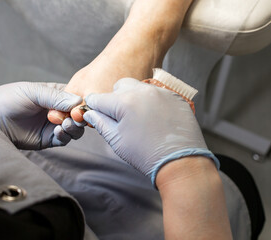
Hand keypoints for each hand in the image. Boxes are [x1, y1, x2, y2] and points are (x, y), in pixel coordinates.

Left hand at [0, 82, 83, 149]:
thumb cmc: (7, 99)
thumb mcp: (32, 92)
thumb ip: (55, 97)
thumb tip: (78, 102)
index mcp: (57, 94)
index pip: (77, 97)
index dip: (82, 103)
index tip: (82, 106)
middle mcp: (58, 110)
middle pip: (79, 115)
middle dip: (79, 117)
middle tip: (74, 117)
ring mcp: (54, 125)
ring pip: (75, 128)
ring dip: (74, 127)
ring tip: (65, 124)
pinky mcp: (48, 139)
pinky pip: (64, 139)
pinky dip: (64, 136)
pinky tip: (57, 131)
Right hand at [83, 78, 218, 185]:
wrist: (180, 162)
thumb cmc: (146, 155)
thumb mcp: (117, 141)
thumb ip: (100, 123)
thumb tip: (89, 113)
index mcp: (124, 102)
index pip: (99, 97)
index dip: (93, 106)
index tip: (95, 113)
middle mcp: (142, 91)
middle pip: (119, 86)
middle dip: (115, 99)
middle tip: (121, 118)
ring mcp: (161, 92)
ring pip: (139, 87)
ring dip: (134, 98)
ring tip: (140, 119)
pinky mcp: (175, 97)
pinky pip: (157, 93)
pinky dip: (152, 102)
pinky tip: (156, 119)